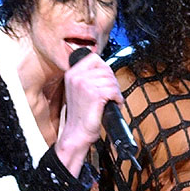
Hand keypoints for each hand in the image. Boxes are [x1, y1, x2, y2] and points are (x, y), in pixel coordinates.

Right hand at [55, 51, 122, 173]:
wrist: (76, 133)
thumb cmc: (80, 115)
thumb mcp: (78, 90)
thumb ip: (87, 77)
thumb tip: (105, 68)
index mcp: (71, 73)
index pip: (94, 58)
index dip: (105, 68)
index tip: (106, 79)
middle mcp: (76, 76)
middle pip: (105, 69)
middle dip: (112, 81)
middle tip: (110, 94)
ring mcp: (84, 84)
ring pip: (111, 80)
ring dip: (115, 91)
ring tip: (111, 100)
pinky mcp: (94, 94)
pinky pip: (114, 90)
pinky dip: (118, 99)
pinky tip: (113, 104)